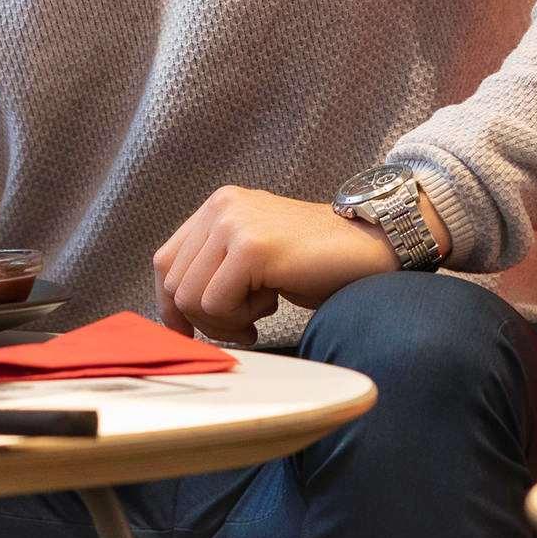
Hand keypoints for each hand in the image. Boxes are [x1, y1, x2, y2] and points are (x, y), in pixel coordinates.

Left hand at [152, 187, 396, 341]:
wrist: (371, 247)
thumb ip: (216, 267)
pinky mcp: (251, 248)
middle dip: (205, 320)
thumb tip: (176, 311)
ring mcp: (234, 223)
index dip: (171, 305)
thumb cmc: (316, 262)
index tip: (189, 332)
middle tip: (245, 326)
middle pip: (174, 284)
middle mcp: (221, 207)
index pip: (165, 262)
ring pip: (191, 298)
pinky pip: (216, 305)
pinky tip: (271, 307)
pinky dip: (240, 320)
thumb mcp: (254, 255)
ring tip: (261, 313)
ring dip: (225, 321)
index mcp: (219, 206)